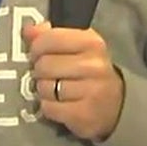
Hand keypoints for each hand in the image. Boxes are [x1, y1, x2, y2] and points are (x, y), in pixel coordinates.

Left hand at [23, 22, 123, 141]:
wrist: (117, 104)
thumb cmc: (89, 71)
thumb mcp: (76, 46)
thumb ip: (50, 35)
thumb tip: (29, 30)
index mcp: (92, 42)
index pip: (49, 39)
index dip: (37, 47)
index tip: (40, 53)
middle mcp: (94, 65)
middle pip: (44, 65)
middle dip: (40, 71)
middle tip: (49, 75)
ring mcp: (91, 92)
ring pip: (44, 88)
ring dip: (44, 90)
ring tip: (55, 90)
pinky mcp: (84, 115)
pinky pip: (48, 108)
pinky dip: (48, 107)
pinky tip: (59, 104)